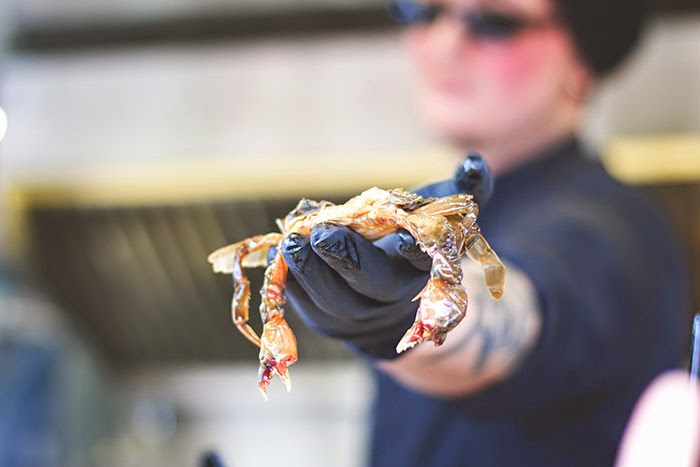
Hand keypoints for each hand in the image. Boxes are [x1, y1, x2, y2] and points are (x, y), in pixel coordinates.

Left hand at [280, 153, 493, 359]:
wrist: (381, 296)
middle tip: (321, 234)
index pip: (424, 263)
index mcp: (421, 270)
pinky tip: (284, 251)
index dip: (415, 253)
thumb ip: (463, 191)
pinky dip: (293, 279)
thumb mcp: (436, 214)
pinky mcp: (324, 317)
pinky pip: (306, 303)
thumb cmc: (407, 239)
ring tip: (292, 242)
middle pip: (373, 285)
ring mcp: (356, 313)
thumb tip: (475, 162)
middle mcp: (391, 296)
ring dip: (311, 272)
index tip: (403, 238)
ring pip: (335, 300)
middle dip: (348, 260)